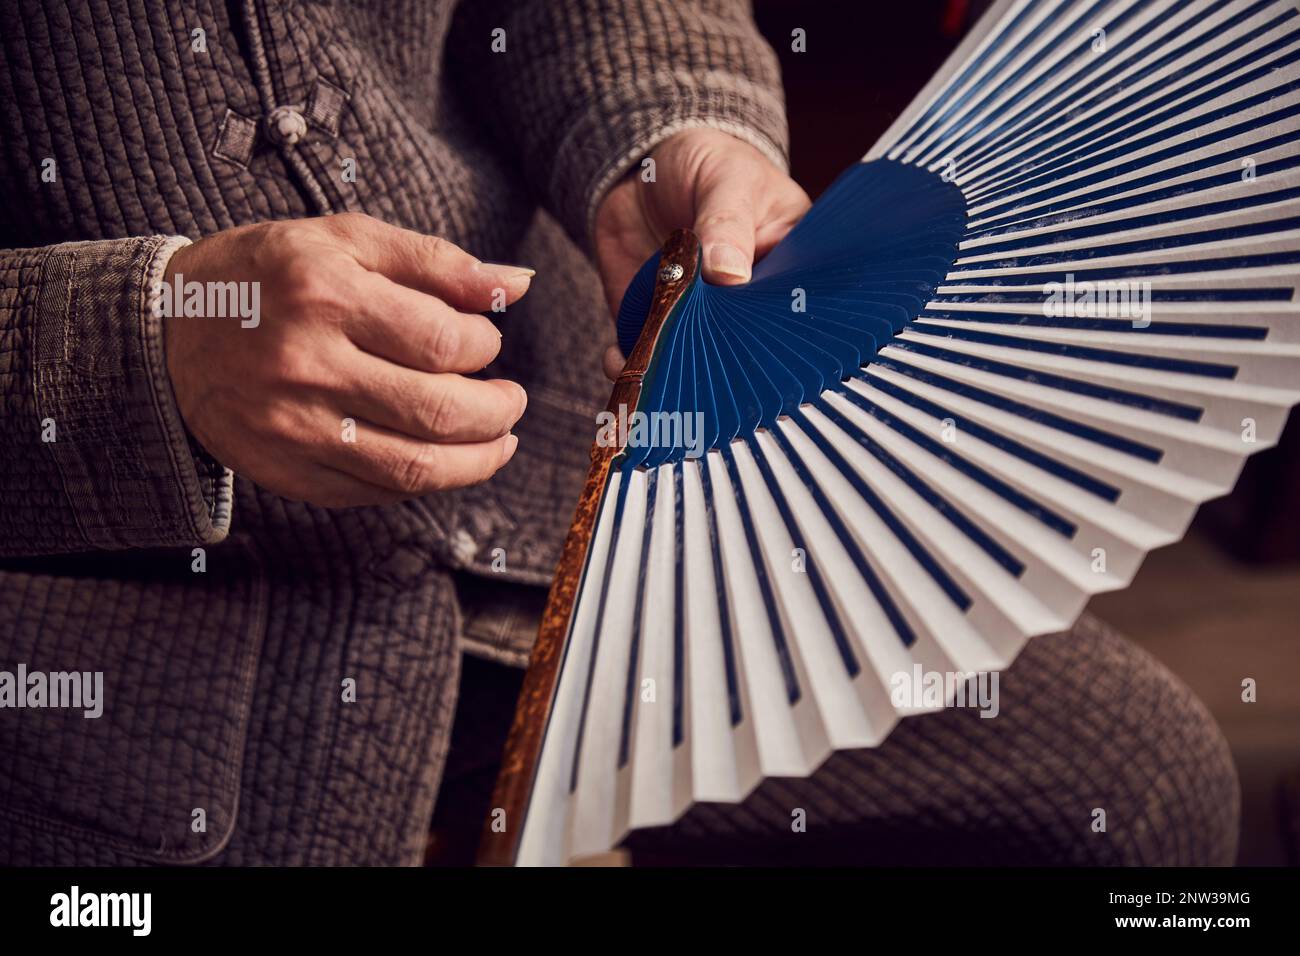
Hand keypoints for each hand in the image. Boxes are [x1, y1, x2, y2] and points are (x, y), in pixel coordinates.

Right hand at [162, 213, 532, 506]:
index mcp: (325, 295)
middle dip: (497, 412)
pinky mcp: (287, 472)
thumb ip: (435, 262)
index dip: (484, 346)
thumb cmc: (268, 276)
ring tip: (499, 439)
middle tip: (511, 400)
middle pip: (438, 412)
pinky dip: (425, 481)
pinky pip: (377, 492)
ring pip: (415, 467)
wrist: (167, 329)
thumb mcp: (345, 242)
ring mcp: (293, 428)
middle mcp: (306, 366)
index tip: (487, 342)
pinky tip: (443, 457)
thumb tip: (516, 284)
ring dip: (479, 460)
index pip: (441, 340)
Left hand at [593, 127, 810, 378]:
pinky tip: (618, 361)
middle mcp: (747, 301)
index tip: (751, 343)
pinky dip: (631, 362)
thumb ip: (726, 222)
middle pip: (743, 344)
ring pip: (694, 358)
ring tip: (654, 373)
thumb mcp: (725, 179)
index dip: (774, 332)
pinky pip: (649, 353)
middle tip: (699, 365)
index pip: (791, 309)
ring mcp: (702, 316)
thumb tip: (730, 274)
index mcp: (787, 266)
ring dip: (672, 369)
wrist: (644, 169)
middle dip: (720, 360)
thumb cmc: (708, 162)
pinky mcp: (659, 322)